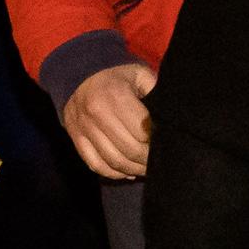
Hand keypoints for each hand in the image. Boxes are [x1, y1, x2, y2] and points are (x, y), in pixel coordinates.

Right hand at [63, 62, 155, 178]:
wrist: (80, 75)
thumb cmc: (118, 78)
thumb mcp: (140, 76)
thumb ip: (156, 92)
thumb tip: (173, 117)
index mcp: (116, 97)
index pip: (143, 133)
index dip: (156, 142)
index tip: (165, 143)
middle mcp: (97, 113)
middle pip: (129, 150)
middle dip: (148, 160)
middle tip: (158, 160)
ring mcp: (83, 127)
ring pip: (113, 161)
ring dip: (134, 169)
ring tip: (145, 167)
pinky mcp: (75, 137)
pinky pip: (95, 164)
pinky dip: (113, 173)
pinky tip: (126, 171)